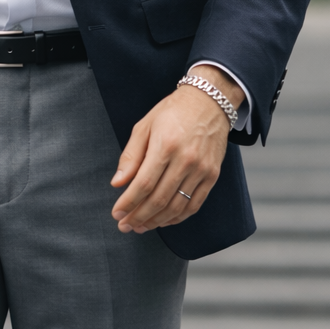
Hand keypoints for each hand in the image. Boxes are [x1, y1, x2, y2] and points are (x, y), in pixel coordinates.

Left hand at [110, 65, 241, 232]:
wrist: (209, 102)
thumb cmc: (172, 112)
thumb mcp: (144, 126)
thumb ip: (130, 156)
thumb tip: (117, 183)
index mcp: (165, 145)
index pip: (143, 184)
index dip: (128, 203)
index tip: (117, 214)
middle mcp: (186, 160)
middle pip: (159, 199)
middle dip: (139, 217)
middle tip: (125, 225)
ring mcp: (202, 169)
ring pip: (177, 206)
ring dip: (156, 221)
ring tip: (141, 226)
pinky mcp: (212, 175)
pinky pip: (195, 204)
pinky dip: (178, 217)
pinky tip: (164, 221)